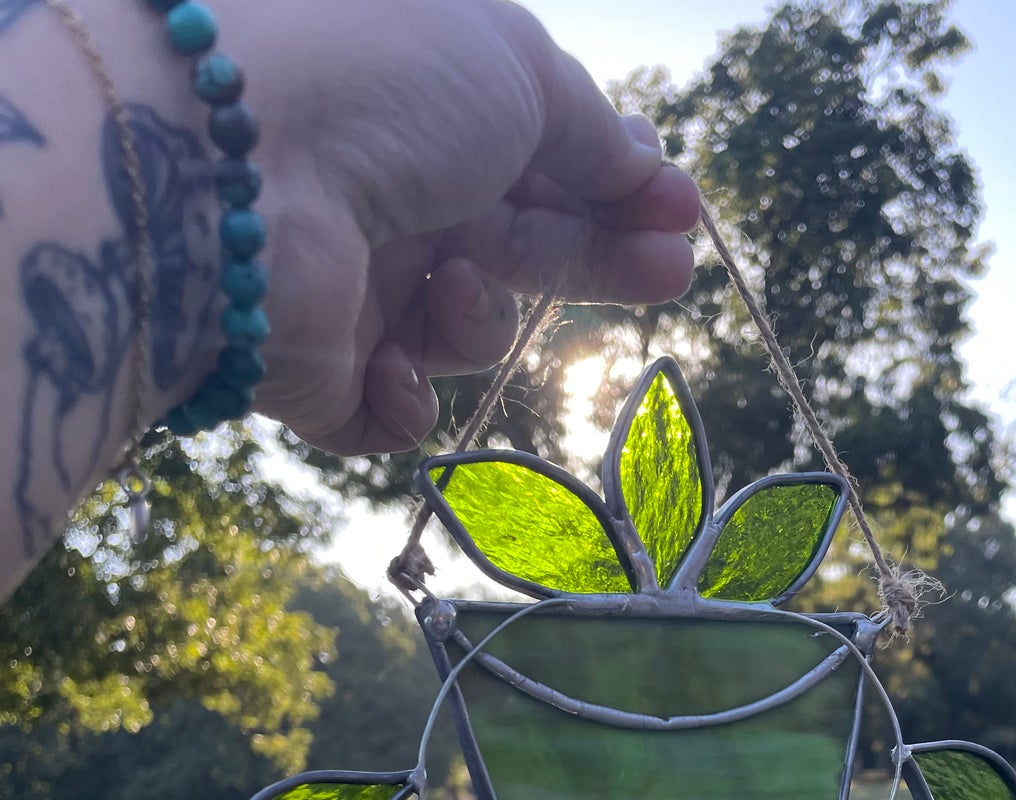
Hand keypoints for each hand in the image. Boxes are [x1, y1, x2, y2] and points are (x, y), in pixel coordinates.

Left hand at [232, 0, 699, 453]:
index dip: (614, 187)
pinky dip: (410, 398)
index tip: (677, 212)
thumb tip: (639, 168)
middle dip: (597, 260)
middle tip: (671, 275)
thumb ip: (589, 128)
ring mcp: (352, 285)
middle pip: (521, 245)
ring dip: (478, 320)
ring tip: (454, 289)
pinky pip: (396, 411)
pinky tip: (399, 366)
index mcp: (428, 110)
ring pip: (463, 330)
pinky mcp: (318, 373)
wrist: (238, 179)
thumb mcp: (517, 72)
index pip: (541, 158)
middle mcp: (389, 192)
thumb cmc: (383, 89)